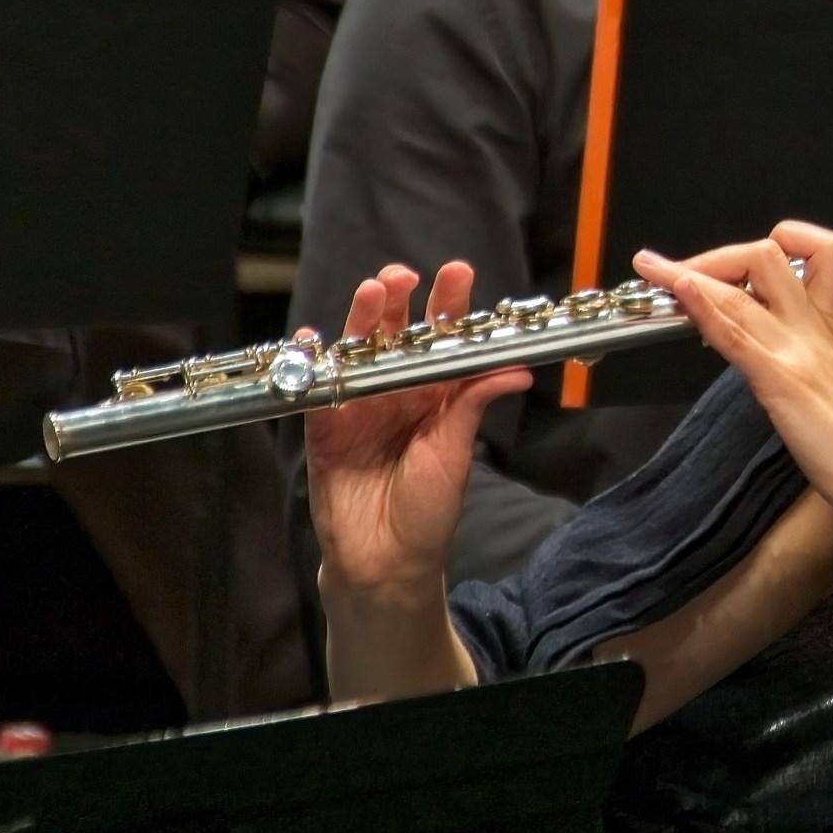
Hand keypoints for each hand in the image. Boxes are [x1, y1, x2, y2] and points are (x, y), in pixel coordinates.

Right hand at [305, 262, 529, 598]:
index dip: (449, 307)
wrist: (386, 561)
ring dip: (360, 321)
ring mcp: (358, 407)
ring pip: (356, 353)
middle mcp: (396, 393)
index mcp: (434, 395)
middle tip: (403, 275)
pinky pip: (317, 389)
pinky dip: (313, 362)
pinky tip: (313, 338)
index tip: (458, 272)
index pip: (441, 341)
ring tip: (370, 293)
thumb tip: (519, 367)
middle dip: (397, 301)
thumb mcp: (455, 453)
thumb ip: (473, 405)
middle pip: (394, 337)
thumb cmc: (428, 510)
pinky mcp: (324, 429)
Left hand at [635, 223, 832, 591]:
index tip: (734, 270)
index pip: (815, 254)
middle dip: (718, 257)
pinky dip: (703, 306)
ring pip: (744, 289)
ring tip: (653, 268)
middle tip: (681, 274)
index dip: (773, 247)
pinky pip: (737, 333)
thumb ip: (817, 360)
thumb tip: (787, 359)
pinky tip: (679, 290)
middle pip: (769, 257)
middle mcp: (816, 329)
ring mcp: (798, 351)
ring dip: (692, 271)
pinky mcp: (783, 382)